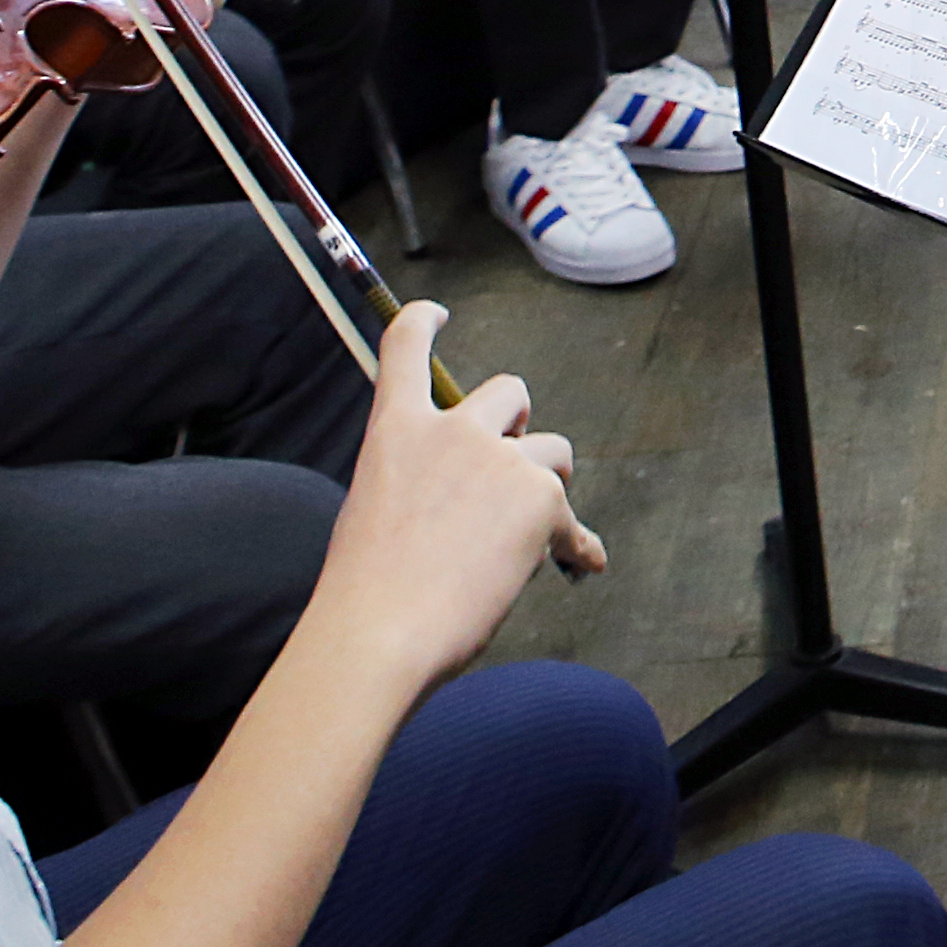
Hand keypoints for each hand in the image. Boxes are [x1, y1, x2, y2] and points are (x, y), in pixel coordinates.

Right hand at [311, 302, 598, 691]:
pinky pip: (572, 517)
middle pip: (509, 391)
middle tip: (510, 471)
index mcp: (395, 430)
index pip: (405, 347)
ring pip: (552, 451)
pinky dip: (576, 544)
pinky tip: (580, 565)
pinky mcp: (540, 497)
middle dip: (518, 425)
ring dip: (547, 485)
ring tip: (530, 536)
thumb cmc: (366, 594)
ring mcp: (499, 459)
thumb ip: (418, 485)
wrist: (379, 634)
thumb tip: (466, 505)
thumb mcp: (374, 512)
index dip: (424, 322)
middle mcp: (450, 430)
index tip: (438, 312)